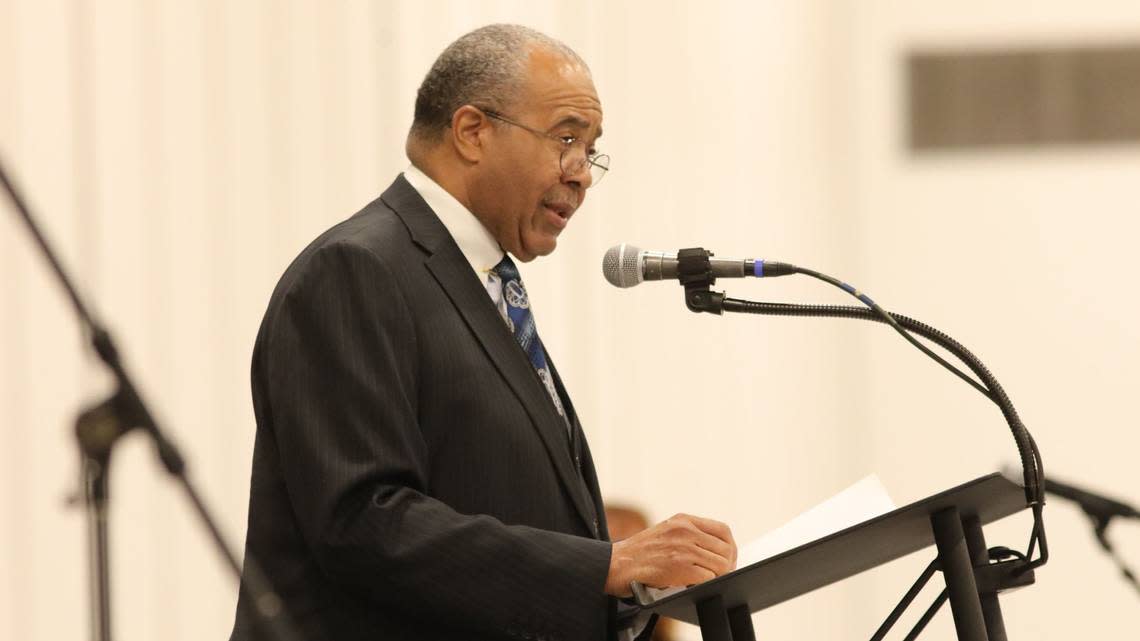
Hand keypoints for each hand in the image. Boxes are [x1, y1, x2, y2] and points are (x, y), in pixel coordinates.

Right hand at [604, 513, 736, 596]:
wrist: (617, 563)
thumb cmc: (641, 552)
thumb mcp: (666, 532)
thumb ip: (689, 534)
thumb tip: (717, 549)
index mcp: (683, 520)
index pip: (723, 530)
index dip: (730, 547)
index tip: (728, 558)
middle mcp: (685, 530)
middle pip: (726, 549)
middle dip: (727, 565)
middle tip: (720, 575)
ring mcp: (684, 548)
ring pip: (721, 564)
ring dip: (717, 576)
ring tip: (706, 580)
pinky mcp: (681, 566)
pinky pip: (709, 577)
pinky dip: (705, 584)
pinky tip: (694, 584)